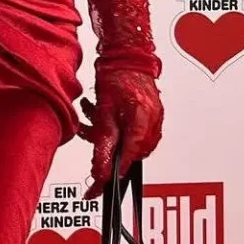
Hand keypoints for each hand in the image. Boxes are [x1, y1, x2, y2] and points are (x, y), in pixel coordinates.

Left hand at [79, 69, 162, 199]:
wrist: (127, 53)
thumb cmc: (117, 73)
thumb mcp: (105, 108)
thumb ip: (104, 139)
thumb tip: (99, 168)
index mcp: (142, 124)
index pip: (125, 162)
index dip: (108, 177)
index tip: (96, 190)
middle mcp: (151, 127)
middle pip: (125, 153)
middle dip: (104, 143)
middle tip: (90, 128)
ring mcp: (153, 123)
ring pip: (126, 142)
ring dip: (106, 131)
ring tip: (94, 110)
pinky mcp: (149, 118)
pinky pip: (131, 132)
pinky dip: (115, 125)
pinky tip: (103, 111)